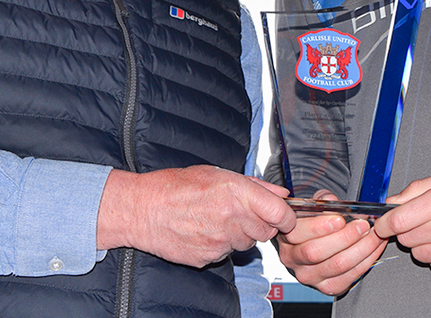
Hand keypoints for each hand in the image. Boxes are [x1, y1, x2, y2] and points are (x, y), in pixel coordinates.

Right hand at [97, 166, 295, 267]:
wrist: (143, 209)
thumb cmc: (175, 187)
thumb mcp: (217, 173)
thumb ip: (254, 185)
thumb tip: (281, 193)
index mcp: (237, 192)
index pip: (281, 213)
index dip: (287, 218)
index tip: (285, 218)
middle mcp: (232, 217)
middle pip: (267, 231)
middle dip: (260, 224)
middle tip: (242, 214)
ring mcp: (220, 240)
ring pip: (247, 244)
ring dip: (240, 234)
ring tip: (217, 220)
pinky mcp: (209, 257)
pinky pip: (226, 253)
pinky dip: (221, 245)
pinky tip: (204, 231)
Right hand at [276, 191, 387, 295]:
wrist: (315, 245)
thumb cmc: (314, 223)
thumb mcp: (313, 206)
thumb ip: (321, 200)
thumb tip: (332, 201)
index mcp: (287, 235)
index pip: (298, 233)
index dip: (320, 226)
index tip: (340, 219)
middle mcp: (294, 258)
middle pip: (317, 252)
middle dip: (345, 237)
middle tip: (362, 225)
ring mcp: (309, 275)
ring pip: (337, 265)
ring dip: (360, 248)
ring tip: (373, 234)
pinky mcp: (327, 287)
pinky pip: (349, 277)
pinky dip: (366, 261)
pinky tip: (374, 248)